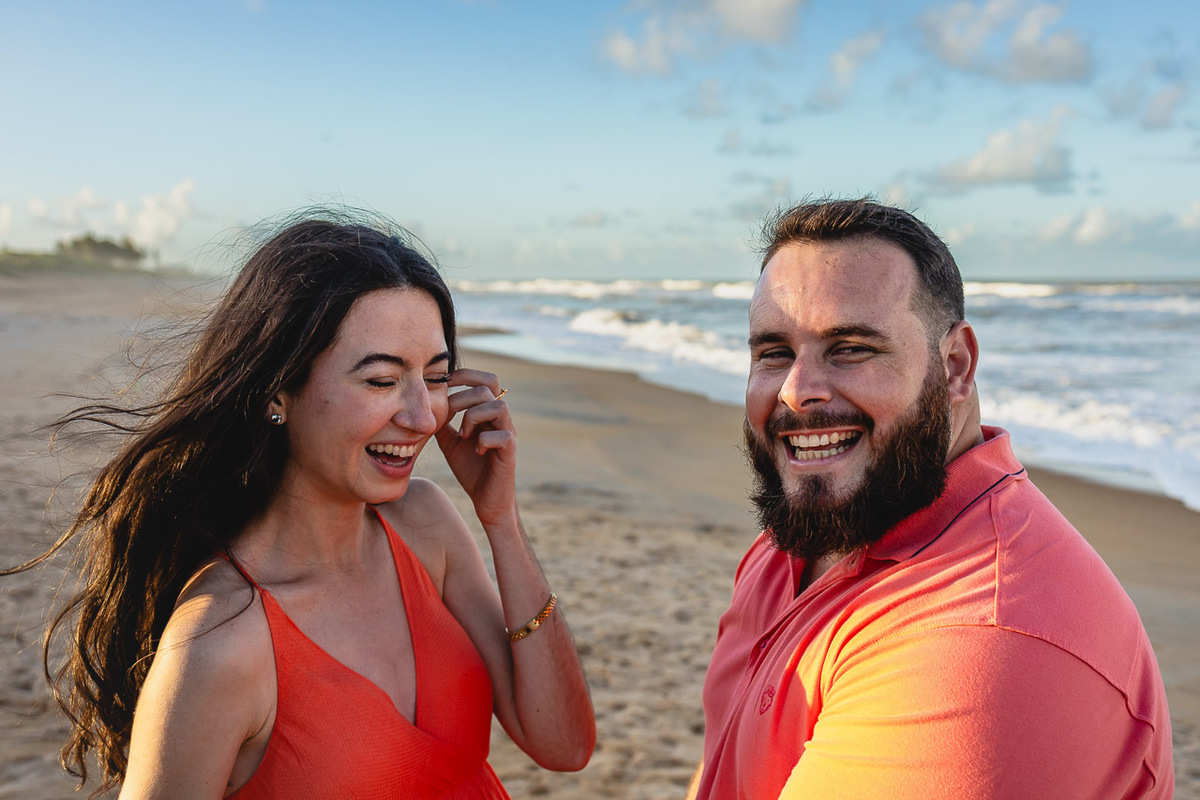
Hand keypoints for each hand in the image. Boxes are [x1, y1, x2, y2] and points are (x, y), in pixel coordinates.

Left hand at [434, 369, 516, 525]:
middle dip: (462, 397)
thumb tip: (425, 405)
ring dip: (474, 417)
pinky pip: (503, 435)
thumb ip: (443, 422)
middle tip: (448, 413)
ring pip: (499, 407)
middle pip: (490, 387)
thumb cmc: (470, 469)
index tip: (443, 382)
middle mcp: (501, 419)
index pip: (485, 380)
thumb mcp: (450, 441)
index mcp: (488, 413)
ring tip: (463, 434)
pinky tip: (476, 451)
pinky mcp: (510, 453)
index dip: (465, 375)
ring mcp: (508, 434)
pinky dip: (484, 440)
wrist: (487, 500)